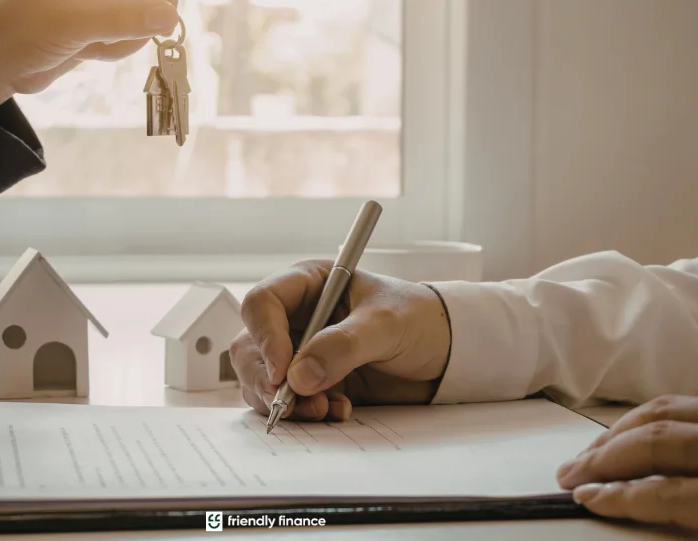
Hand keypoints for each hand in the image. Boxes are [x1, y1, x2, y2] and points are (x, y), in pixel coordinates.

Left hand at [0, 0, 178, 112]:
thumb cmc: (20, 33)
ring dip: (126, 38)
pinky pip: (127, 28)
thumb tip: (172, 16)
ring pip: (142, 13)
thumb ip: (125, 18)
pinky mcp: (94, 13)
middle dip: (138, 22)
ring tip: (92, 47)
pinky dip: (116, 45)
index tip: (161, 29)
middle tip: (112, 42)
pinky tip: (88, 51)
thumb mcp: (74, 25)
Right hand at [230, 260, 450, 421]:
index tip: (283, 372)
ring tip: (322, 410)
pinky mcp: (312, 381)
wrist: (446, 352)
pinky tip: (337, 411)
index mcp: (308, 284)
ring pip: (262, 378)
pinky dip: (303, 412)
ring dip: (284, 401)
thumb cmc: (418, 319)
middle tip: (290, 404)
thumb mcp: (385, 325)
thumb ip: (342, 346)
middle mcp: (296, 316)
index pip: (262, 303)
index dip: (265, 337)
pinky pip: (287, 401)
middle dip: (266, 379)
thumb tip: (298, 377)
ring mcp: (301, 351)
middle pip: (251, 346)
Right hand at [557, 387, 697, 539]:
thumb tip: (688, 524)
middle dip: (604, 458)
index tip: (588, 501)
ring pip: (676, 411)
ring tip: (593, 446)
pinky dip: (667, 409)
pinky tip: (650, 420)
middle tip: (571, 474)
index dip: (619, 497)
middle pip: (658, 443)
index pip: (669, 494)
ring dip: (624, 428)